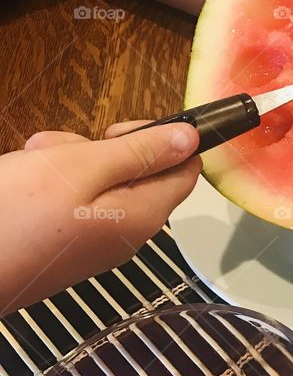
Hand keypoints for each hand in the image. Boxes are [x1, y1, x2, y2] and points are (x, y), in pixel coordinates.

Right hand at [0, 122, 199, 315]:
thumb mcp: (80, 168)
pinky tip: (22, 184)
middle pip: (138, 173)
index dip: (162, 142)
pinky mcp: (68, 242)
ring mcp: (97, 238)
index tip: (119, 132)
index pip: (185, 171)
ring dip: (67, 162)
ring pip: (99, 181)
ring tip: (32, 166)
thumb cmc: (15, 218)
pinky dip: (51, 183)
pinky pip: (74, 200)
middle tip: (61, 150)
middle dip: (99, 149)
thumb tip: (191, 142)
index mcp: (144, 214)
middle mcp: (128, 231)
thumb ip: (139, 153)